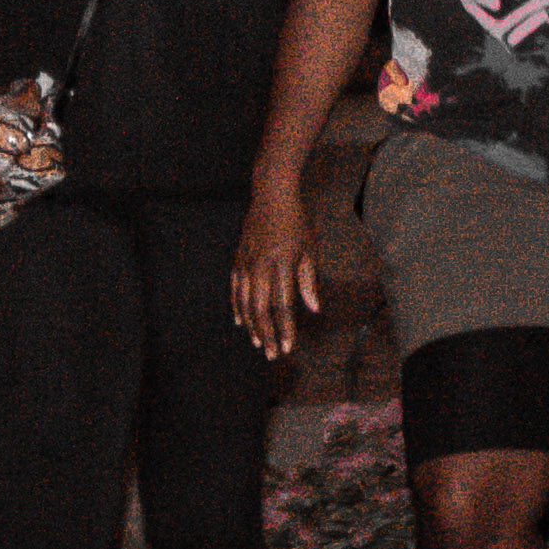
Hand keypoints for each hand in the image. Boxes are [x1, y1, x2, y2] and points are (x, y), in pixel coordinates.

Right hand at [230, 182, 324, 361]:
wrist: (271, 194)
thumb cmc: (297, 221)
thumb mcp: (310, 247)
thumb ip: (309, 280)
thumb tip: (314, 309)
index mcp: (283, 263)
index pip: (283, 305)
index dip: (285, 329)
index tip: (288, 348)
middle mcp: (261, 266)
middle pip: (261, 309)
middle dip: (267, 334)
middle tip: (271, 354)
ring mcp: (246, 262)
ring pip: (245, 302)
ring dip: (251, 326)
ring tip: (258, 343)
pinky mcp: (237, 259)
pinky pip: (235, 289)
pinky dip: (237, 307)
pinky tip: (240, 321)